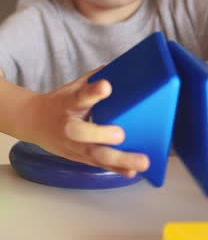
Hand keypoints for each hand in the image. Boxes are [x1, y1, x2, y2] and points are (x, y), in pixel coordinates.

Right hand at [20, 69, 148, 177]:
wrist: (34, 122)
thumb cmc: (61, 102)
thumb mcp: (73, 87)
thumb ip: (94, 80)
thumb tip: (122, 68)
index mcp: (69, 103)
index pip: (80, 96)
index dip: (93, 92)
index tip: (106, 86)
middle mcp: (69, 126)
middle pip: (82, 133)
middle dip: (101, 135)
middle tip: (121, 134)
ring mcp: (74, 145)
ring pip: (94, 155)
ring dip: (119, 160)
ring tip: (142, 162)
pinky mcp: (79, 158)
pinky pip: (99, 165)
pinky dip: (116, 169)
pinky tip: (133, 172)